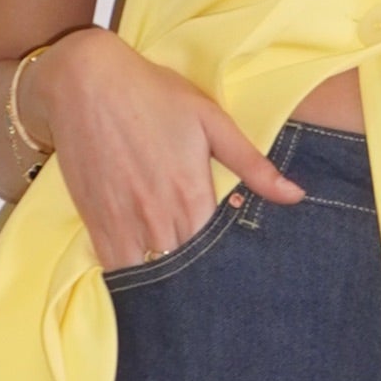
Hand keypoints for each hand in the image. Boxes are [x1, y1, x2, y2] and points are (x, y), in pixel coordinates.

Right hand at [25, 32, 303, 269]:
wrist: (84, 82)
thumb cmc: (153, 95)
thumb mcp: (211, 121)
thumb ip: (253, 165)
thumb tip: (296, 195)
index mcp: (192, 196)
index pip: (219, 254)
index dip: (231, 265)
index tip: (241, 272)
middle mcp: (159, 217)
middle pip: (187, 271)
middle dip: (203, 282)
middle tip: (219, 295)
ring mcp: (124, 224)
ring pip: (151, 276)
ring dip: (168, 286)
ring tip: (186, 297)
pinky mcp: (96, 223)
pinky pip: (117, 269)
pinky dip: (134, 279)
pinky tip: (149, 284)